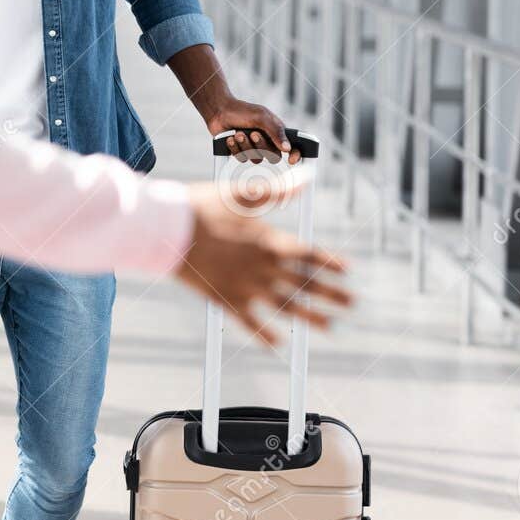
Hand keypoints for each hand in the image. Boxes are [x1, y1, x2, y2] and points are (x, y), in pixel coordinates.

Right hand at [172, 181, 349, 346]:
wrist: (167, 230)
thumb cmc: (203, 208)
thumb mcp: (243, 195)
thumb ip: (278, 190)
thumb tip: (307, 176)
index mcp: (270, 242)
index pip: (310, 256)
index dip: (331, 263)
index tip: (348, 271)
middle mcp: (264, 269)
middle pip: (305, 285)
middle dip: (332, 295)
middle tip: (352, 304)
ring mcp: (246, 288)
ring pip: (286, 307)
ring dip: (310, 318)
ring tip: (329, 327)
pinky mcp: (224, 299)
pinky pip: (250, 322)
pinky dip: (264, 334)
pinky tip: (277, 343)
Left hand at [204, 97, 299, 162]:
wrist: (220, 112)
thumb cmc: (242, 111)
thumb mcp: (262, 117)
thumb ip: (275, 131)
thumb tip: (287, 148)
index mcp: (276, 132)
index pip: (292, 147)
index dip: (295, 155)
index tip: (292, 160)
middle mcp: (267, 142)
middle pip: (273, 157)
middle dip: (261, 145)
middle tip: (253, 133)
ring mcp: (253, 148)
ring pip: (256, 159)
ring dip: (246, 146)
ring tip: (238, 133)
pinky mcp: (240, 152)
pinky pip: (242, 159)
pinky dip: (235, 147)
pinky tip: (231, 138)